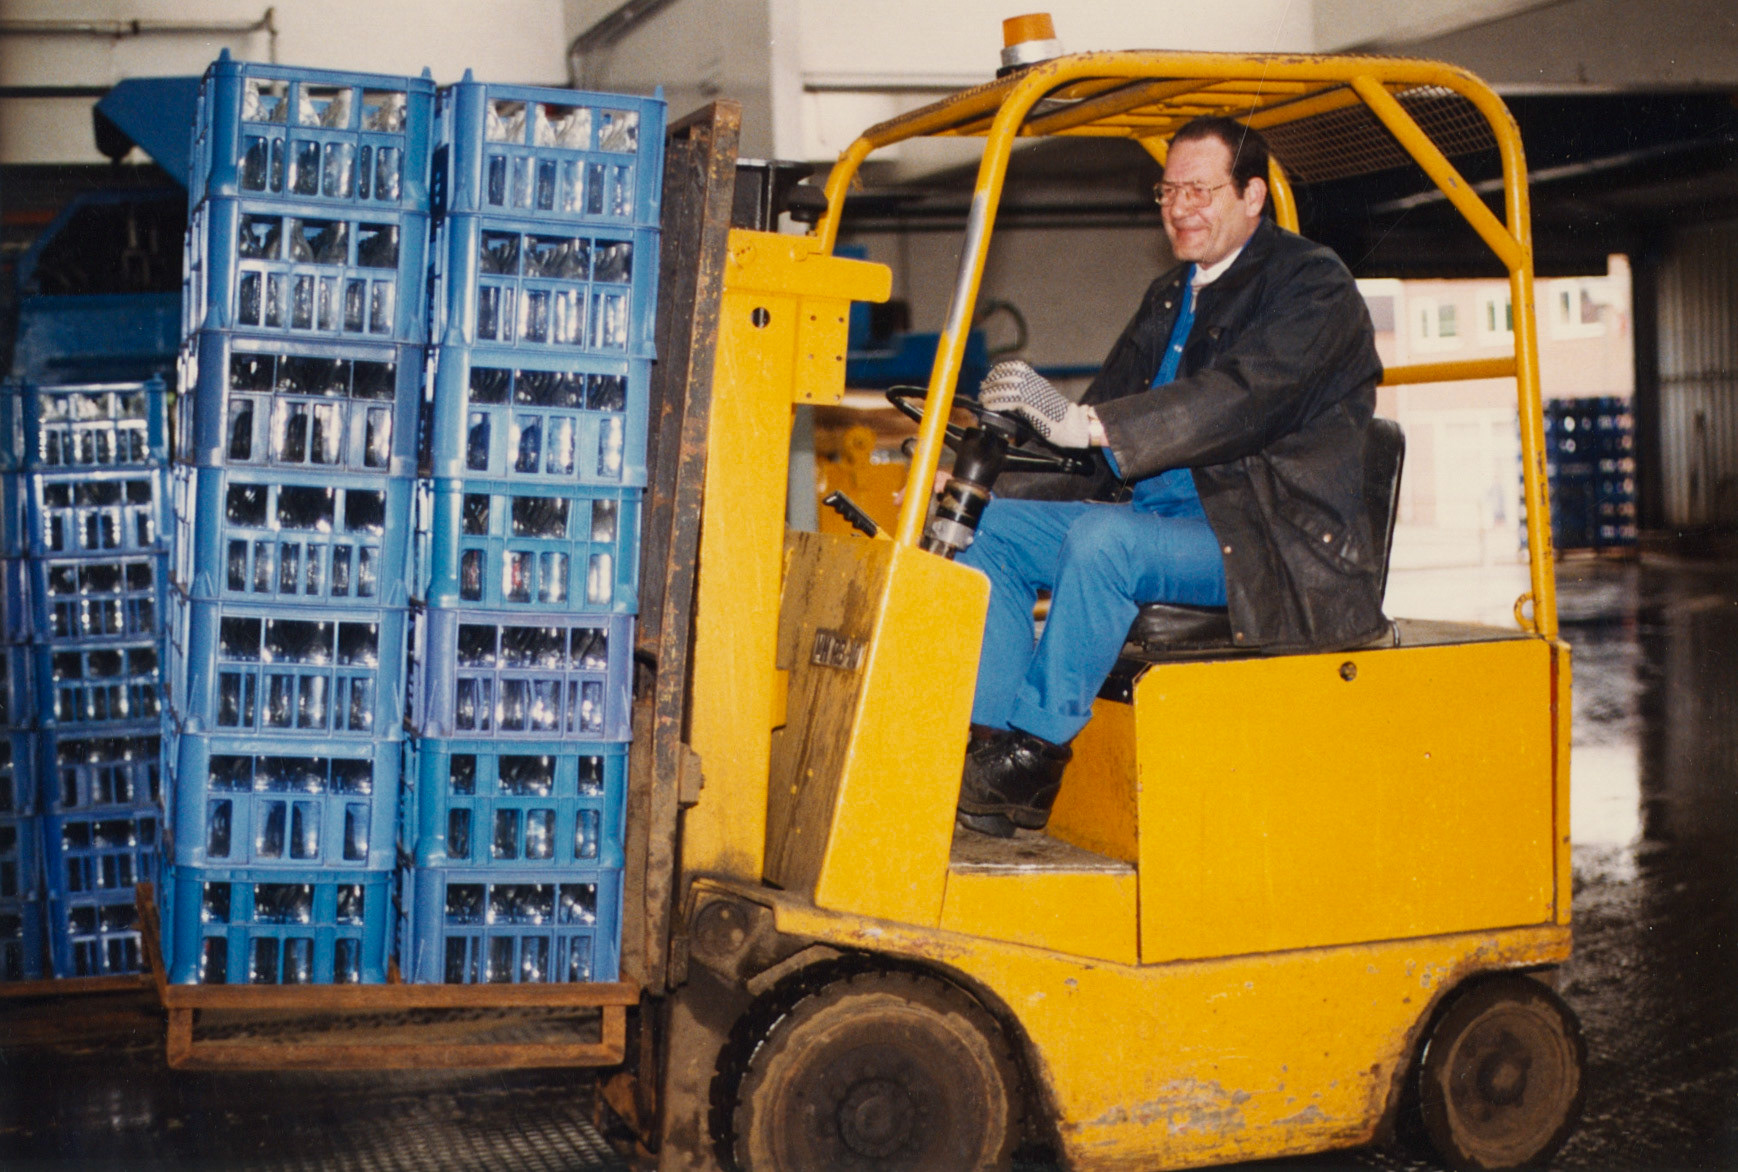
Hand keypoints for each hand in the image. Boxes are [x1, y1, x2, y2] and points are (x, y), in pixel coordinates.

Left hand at [978, 360, 1093, 447]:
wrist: (1076, 427)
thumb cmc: (1060, 420)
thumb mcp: (1042, 404)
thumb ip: (1027, 400)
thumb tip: (1010, 404)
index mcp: (1039, 381)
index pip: (1016, 367)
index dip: (1001, 370)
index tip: (990, 377)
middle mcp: (1037, 384)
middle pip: (1010, 374)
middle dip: (993, 380)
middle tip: (983, 389)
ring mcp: (1036, 393)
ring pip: (1008, 385)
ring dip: (992, 392)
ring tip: (984, 398)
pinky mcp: (1034, 405)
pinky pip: (1011, 400)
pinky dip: (998, 402)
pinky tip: (991, 406)